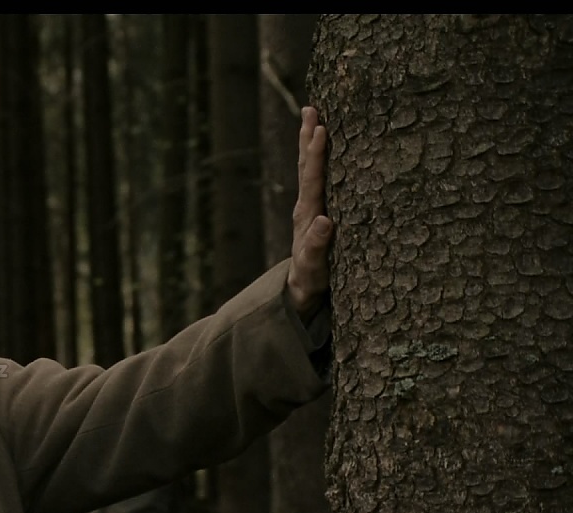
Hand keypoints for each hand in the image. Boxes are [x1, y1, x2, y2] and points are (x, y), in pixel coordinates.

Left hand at [288, 106, 334, 322]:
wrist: (301, 290)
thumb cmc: (310, 279)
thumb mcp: (314, 267)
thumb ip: (316, 247)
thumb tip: (325, 221)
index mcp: (307, 215)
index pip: (312, 179)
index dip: (318, 154)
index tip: (321, 130)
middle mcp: (306, 206)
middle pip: (306, 166)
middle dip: (309, 138)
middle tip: (311, 109)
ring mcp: (309, 206)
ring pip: (309, 168)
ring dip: (310, 142)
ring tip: (312, 115)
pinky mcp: (315, 209)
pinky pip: (318, 177)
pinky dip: (320, 158)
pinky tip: (324, 142)